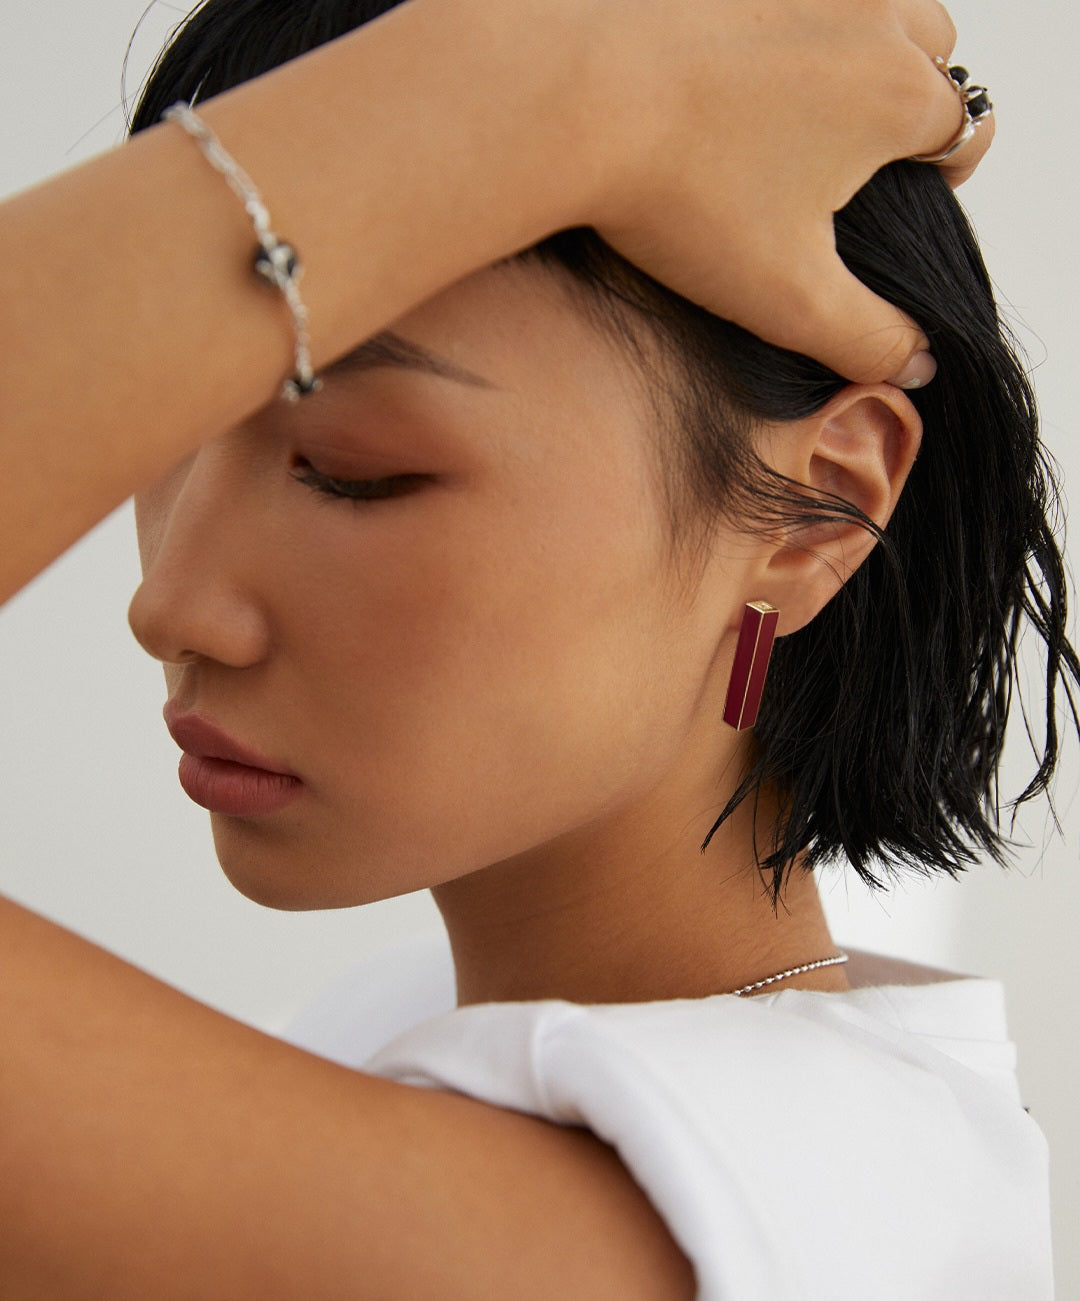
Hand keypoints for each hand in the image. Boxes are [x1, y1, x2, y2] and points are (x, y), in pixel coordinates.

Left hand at [575, 0, 987, 381]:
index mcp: (896, 95)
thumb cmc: (681, 194)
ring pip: (870, 9)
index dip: (946, 171)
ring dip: (858, 54)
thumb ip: (866, 338)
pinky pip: (793, 3)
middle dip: (911, 101)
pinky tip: (738, 82)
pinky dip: (788, 32)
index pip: (966, 129)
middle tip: (857, 157)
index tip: (910, 196)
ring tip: (803, 114)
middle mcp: (868, 15)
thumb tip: (916, 361)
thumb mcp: (786, 297)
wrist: (577, 97)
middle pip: (930, 53)